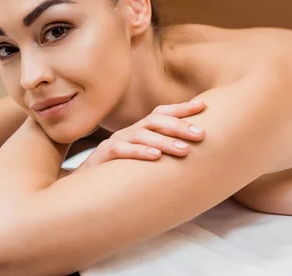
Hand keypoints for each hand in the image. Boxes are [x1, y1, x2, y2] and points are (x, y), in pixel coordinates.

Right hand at [74, 100, 205, 172]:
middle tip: (201, 134)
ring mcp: (115, 142)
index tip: (204, 106)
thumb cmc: (121, 172)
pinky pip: (122, 151)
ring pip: (141, 135)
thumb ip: (162, 151)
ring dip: (165, 141)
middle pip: (155, 121)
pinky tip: (155, 157)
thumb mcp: (143, 158)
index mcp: (140, 130)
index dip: (182, 108)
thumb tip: (194, 152)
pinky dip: (139, 152)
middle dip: (179, 126)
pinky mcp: (103, 155)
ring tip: (184, 150)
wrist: (87, 186)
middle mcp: (128, 132)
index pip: (161, 113)